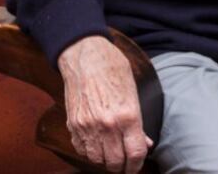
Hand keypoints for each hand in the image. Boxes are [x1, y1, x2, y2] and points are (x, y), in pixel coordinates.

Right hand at [58, 35, 152, 172]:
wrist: (84, 55)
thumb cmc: (111, 68)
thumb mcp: (133, 92)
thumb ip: (139, 122)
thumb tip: (144, 142)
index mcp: (127, 115)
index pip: (135, 154)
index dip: (137, 165)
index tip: (136, 166)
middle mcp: (107, 124)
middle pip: (115, 162)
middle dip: (121, 167)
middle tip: (124, 163)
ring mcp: (87, 126)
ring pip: (96, 160)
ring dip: (104, 160)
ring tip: (110, 153)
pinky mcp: (73, 124)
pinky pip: (81, 150)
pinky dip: (89, 152)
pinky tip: (96, 144)